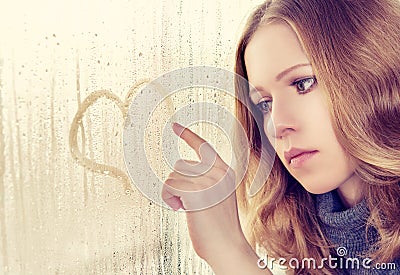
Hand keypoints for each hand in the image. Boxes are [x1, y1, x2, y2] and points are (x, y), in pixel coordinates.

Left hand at [161, 122, 246, 262]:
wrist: (227, 247)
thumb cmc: (218, 227)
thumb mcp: (216, 197)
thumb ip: (205, 181)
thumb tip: (181, 171)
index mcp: (225, 172)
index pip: (203, 147)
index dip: (187, 135)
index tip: (174, 126)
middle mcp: (218, 172)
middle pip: (181, 165)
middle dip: (179, 183)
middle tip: (190, 204)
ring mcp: (208, 181)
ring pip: (172, 176)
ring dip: (173, 193)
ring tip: (187, 208)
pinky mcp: (196, 191)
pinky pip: (168, 186)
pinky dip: (169, 199)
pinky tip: (179, 210)